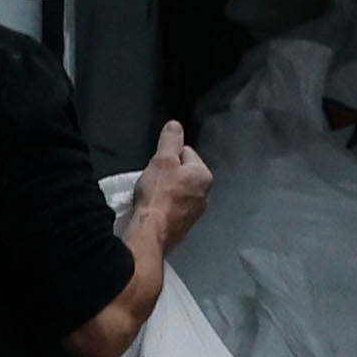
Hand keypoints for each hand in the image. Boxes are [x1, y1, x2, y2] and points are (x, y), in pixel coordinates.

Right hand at [132, 120, 212, 252]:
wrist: (151, 231)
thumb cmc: (158, 194)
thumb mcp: (162, 160)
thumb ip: (170, 140)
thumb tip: (175, 125)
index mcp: (204, 176)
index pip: (185, 152)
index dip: (168, 156)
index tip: (157, 166)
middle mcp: (205, 194)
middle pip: (182, 172)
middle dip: (167, 174)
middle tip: (153, 181)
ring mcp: (196, 211)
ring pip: (177, 190)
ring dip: (165, 190)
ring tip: (151, 195)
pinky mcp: (184, 224)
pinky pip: (173, 207)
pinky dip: (164, 205)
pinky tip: (153, 208)